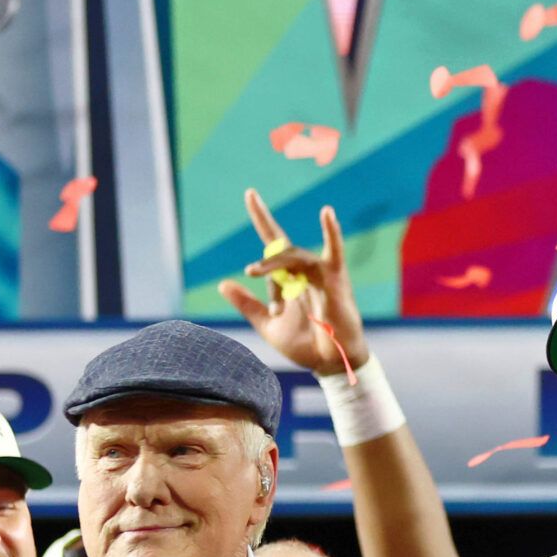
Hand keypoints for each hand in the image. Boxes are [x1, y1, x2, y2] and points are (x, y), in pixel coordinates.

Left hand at [216, 188, 372, 377]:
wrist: (329, 363)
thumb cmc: (306, 344)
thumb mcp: (269, 324)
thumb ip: (247, 304)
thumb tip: (222, 283)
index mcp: (288, 279)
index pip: (272, 244)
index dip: (261, 217)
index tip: (250, 193)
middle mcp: (303, 271)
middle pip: (279, 255)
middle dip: (265, 265)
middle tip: (253, 275)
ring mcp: (319, 273)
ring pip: (293, 258)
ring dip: (275, 267)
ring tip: (258, 275)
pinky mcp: (334, 279)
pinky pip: (333, 252)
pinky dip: (331, 232)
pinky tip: (326, 213)